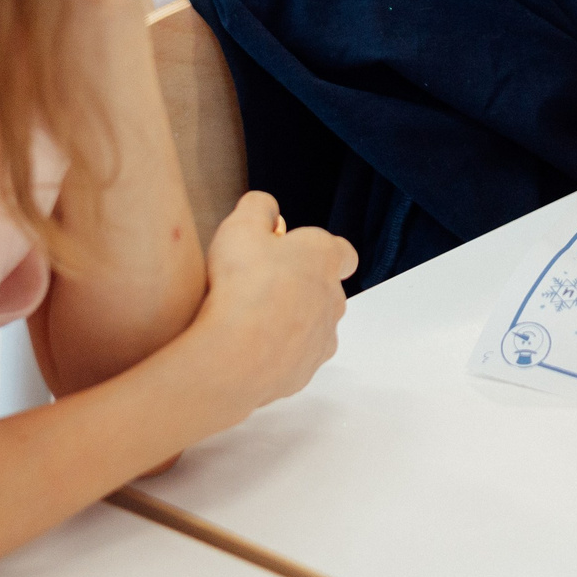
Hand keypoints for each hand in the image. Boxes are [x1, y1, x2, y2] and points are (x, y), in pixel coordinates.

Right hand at [188, 193, 355, 414]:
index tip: (294, 252)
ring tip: (249, 319)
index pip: (342, 252)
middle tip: (259, 284)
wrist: (235, 355)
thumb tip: (266, 206)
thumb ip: (257, 207)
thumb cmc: (241, 284)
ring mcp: (322, 338)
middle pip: (324, 289)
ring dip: (289, 321)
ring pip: (312, 325)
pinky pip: (296, 357)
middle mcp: (333, 298)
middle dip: (298, 286)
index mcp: (324, 258)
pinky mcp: (306, 370)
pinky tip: (248, 347)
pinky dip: (278, 352)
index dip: (320, 251)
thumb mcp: (240, 226)